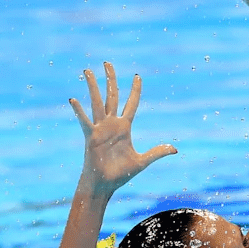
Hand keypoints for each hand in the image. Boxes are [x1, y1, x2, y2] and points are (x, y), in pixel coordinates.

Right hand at [69, 63, 176, 194]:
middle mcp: (112, 124)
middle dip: (110, 79)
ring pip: (97, 102)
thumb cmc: (121, 174)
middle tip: (107, 63)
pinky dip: (79, 111)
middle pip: (112, 96)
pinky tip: (73, 100)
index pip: (131, 104)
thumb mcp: (143, 161)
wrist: (105, 185)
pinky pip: (85, 121)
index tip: (137, 76)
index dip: (135, 90)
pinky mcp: (91, 137)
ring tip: (88, 71)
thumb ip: (157, 152)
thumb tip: (174, 149)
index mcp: (124, 128)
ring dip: (93, 87)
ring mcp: (100, 129)